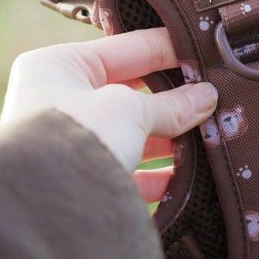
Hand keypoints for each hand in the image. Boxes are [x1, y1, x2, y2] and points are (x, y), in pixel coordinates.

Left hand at [0, 28, 217, 202]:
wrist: (45, 210)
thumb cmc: (75, 139)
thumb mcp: (128, 109)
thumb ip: (170, 104)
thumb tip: (206, 96)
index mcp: (59, 66)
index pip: (126, 48)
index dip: (169, 50)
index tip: (205, 54)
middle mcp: (59, 100)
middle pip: (131, 91)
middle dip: (173, 98)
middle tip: (213, 97)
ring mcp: (69, 142)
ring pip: (132, 132)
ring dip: (169, 136)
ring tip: (208, 136)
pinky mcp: (82, 179)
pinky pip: (128, 169)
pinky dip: (158, 173)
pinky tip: (188, 175)